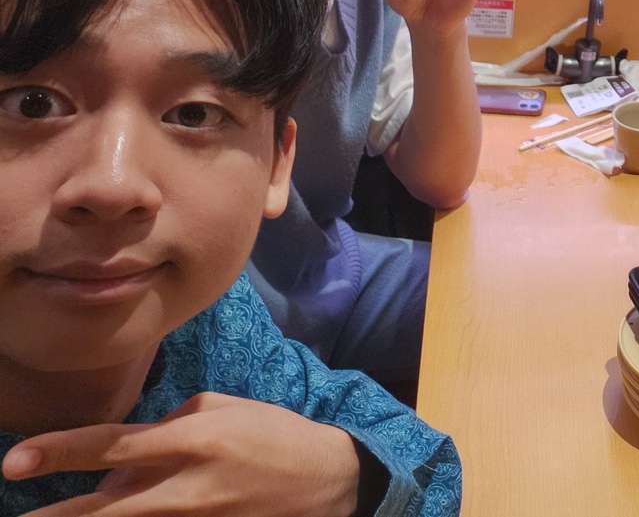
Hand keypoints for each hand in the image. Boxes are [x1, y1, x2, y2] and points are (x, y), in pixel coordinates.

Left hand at [3, 393, 360, 516]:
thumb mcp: (221, 411)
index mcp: (193, 439)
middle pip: (105, 509)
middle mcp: (188, 486)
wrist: (328, 481)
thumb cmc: (272, 435)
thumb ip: (165, 429)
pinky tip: (129, 513)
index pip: (112, 444)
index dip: (60, 453)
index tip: (14, 462)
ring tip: (72, 512)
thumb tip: (119, 462)